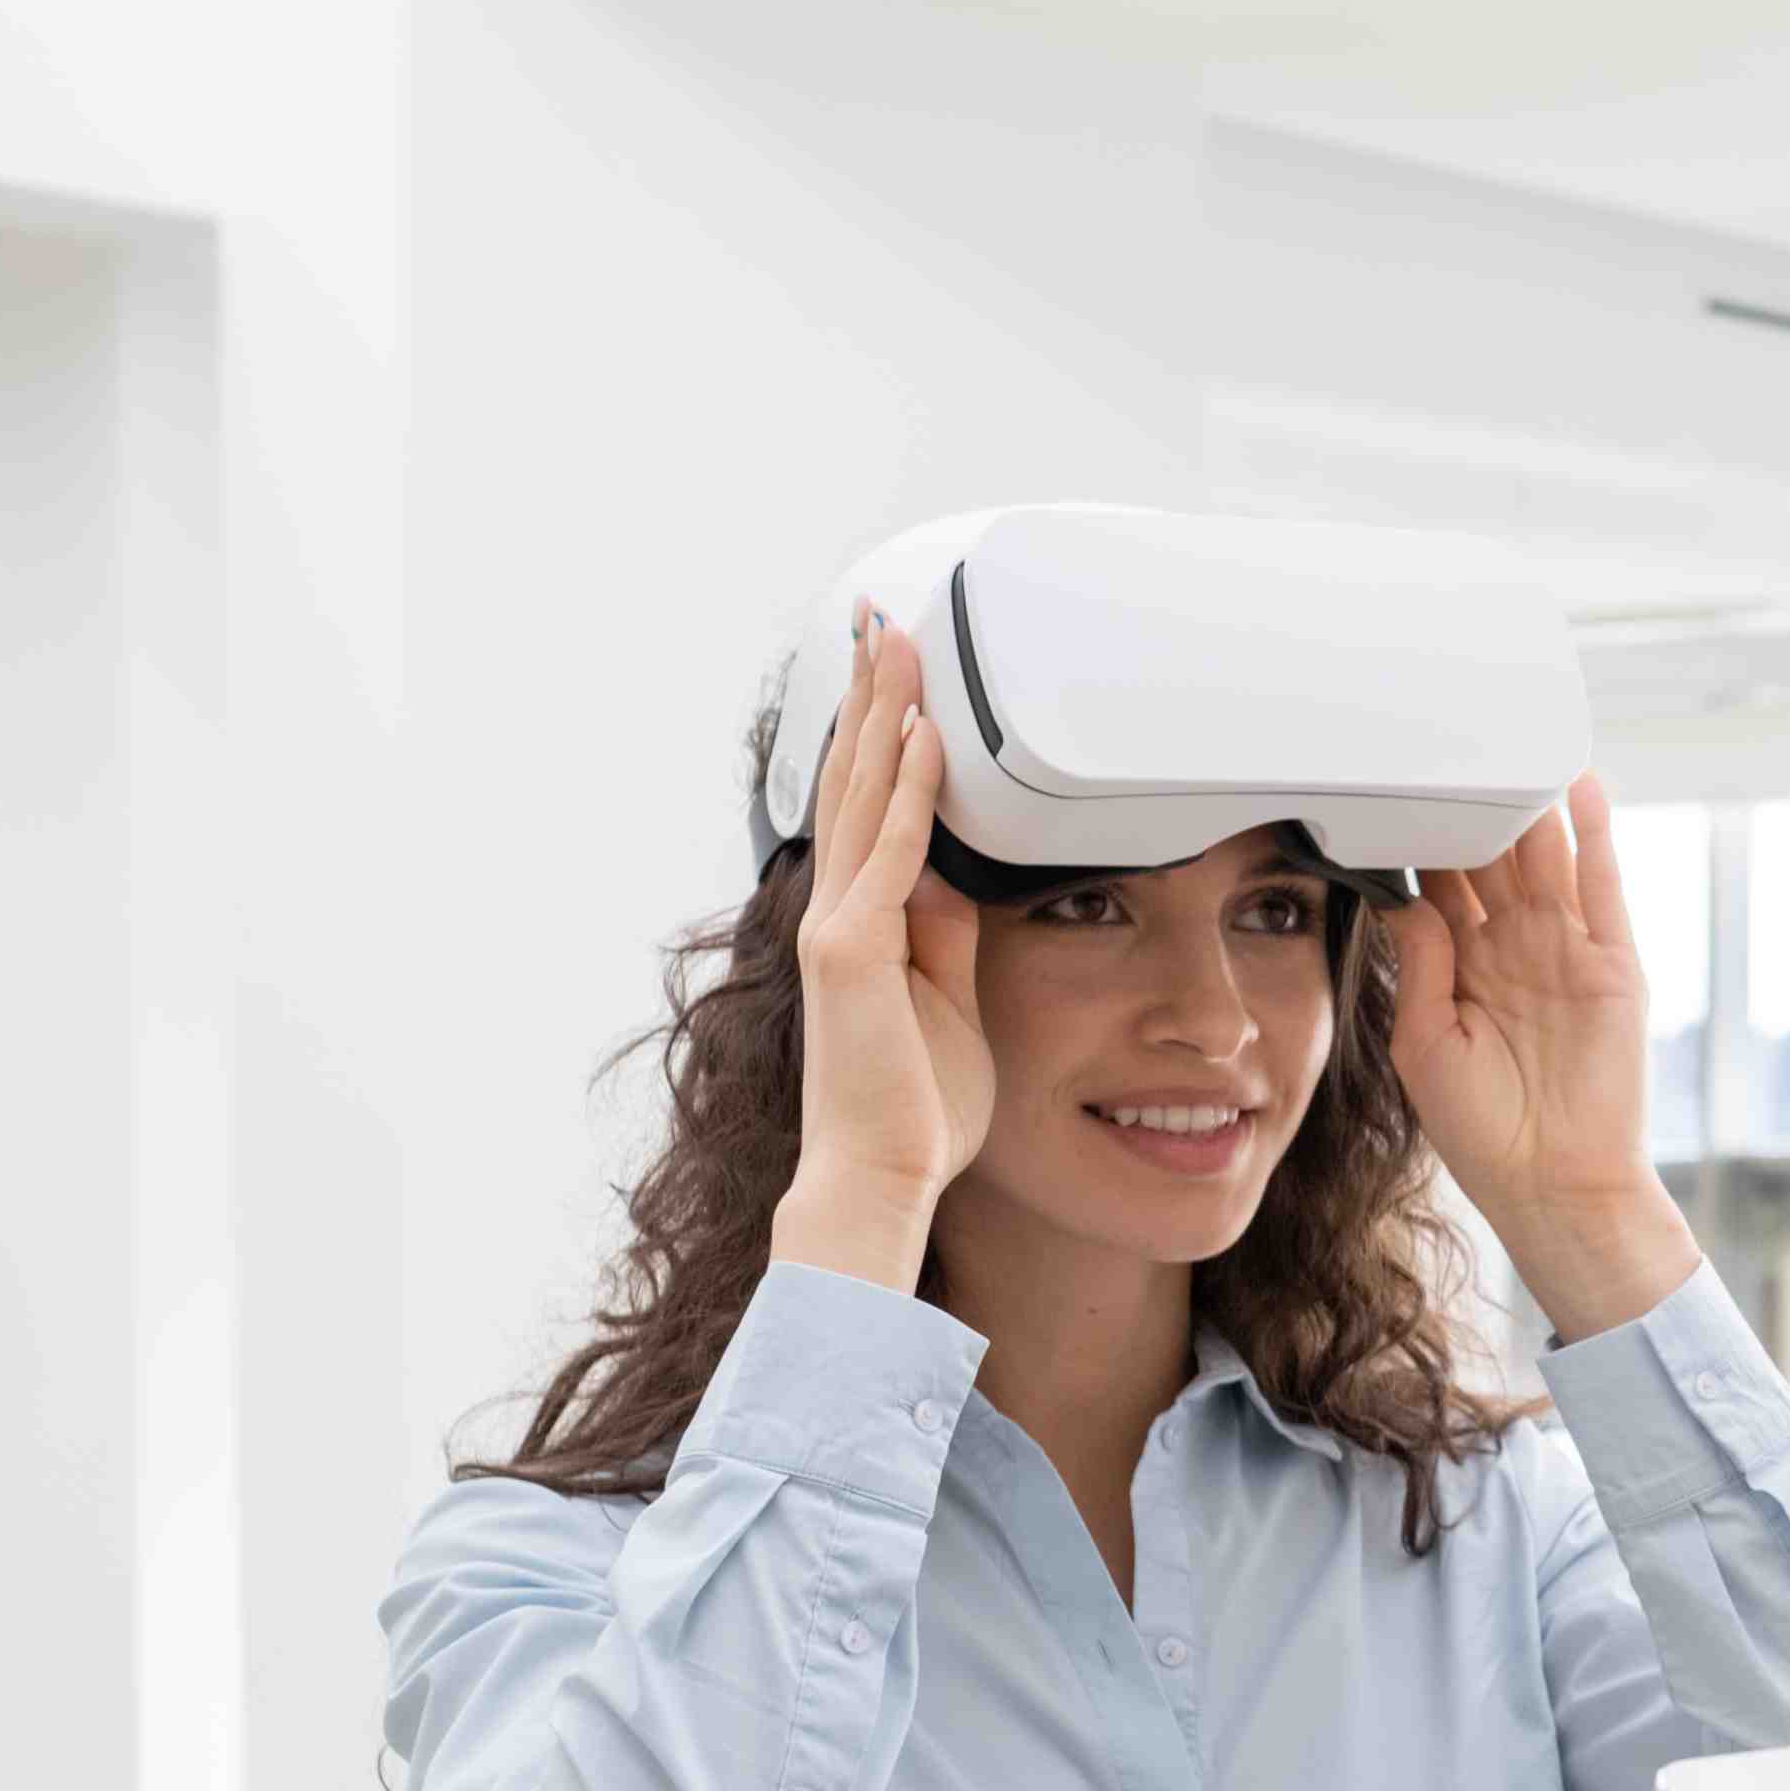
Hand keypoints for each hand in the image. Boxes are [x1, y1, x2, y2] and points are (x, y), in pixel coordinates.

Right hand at [776, 604, 990, 1286]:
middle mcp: (837, 911)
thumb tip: (952, 879)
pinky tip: (926, 735)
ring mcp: (838, 928)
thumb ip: (943, 935)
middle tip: (880, 617)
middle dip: (870, 694)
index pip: (867, 805)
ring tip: (896, 641)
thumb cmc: (917, 1106)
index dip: (878, 732)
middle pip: (854, 779)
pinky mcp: (852, 954)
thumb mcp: (947, 1000)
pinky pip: (891, 855)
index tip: (892, 669)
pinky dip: (911, 791)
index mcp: (858, 922)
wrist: (883, 1174)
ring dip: (884, 714)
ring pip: (865, 798)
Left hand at [1382, 773, 1696, 1339]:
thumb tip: (1410, 898)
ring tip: (1513, 746)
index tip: (1394, 788)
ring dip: (1531, 806)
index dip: (1421, 838)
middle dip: (1474, 807)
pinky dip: (1595, 835)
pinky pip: (1603, 886)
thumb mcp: (1423, 1046)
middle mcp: (1515, 949)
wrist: (1555, 1186)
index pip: (1440, 883)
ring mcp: (1567, 952)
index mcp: (1463, 968)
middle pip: (1492, 857)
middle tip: (1450, 749)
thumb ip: (1418, 969)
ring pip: (1545, 859)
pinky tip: (1580, 788)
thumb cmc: (1483, 1133)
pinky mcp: (1614, 965)